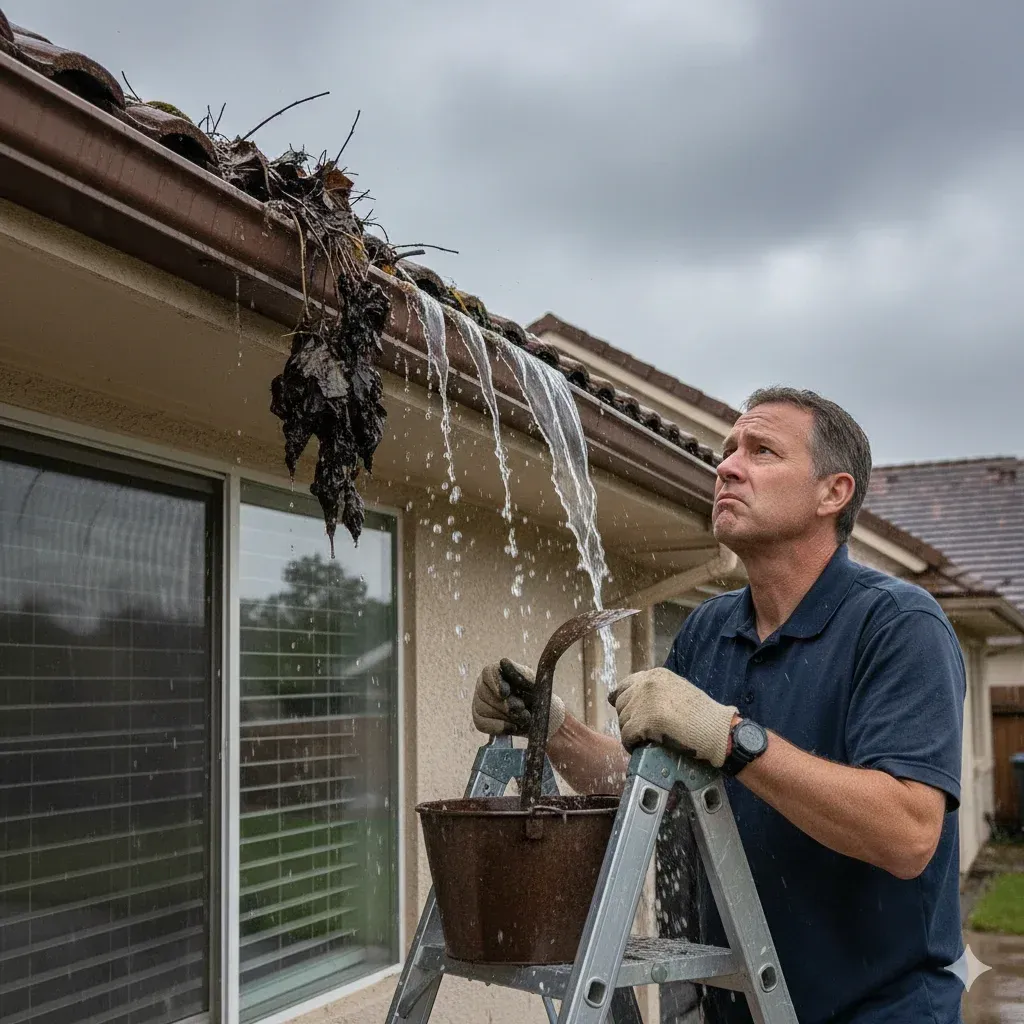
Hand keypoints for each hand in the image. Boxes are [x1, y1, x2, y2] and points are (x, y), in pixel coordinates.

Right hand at [472, 659, 565, 738]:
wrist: (541, 716)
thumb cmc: (537, 695)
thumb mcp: (534, 683)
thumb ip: (520, 673)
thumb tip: (504, 662)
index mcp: (497, 671)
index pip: (488, 672)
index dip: (495, 683)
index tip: (505, 693)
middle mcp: (484, 684)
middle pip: (483, 693)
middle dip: (505, 704)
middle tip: (522, 708)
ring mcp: (479, 702)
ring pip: (481, 709)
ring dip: (504, 716)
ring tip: (523, 717)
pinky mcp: (480, 719)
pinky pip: (480, 723)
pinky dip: (498, 727)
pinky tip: (513, 727)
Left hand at [608, 667, 737, 766]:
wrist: (717, 730)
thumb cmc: (702, 715)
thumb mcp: (677, 690)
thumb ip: (656, 691)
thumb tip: (633, 701)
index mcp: (655, 675)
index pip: (624, 686)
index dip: (621, 701)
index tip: (625, 713)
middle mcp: (647, 684)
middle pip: (621, 704)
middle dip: (627, 719)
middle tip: (640, 732)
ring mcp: (645, 701)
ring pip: (623, 721)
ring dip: (630, 733)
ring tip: (643, 741)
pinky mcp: (645, 721)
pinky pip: (627, 735)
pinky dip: (631, 744)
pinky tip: (639, 748)